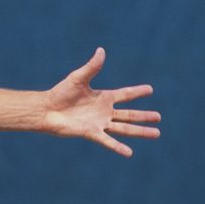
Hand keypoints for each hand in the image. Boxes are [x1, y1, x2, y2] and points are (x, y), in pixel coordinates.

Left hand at [44, 47, 160, 156]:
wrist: (46, 109)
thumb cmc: (60, 93)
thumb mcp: (78, 78)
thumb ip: (92, 66)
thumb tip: (101, 50)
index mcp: (102, 97)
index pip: (124, 94)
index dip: (136, 92)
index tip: (150, 89)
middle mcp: (103, 111)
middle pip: (128, 114)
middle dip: (143, 116)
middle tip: (158, 117)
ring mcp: (98, 122)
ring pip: (124, 128)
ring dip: (140, 131)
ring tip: (156, 133)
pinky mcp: (91, 132)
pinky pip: (107, 140)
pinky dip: (118, 147)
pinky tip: (129, 152)